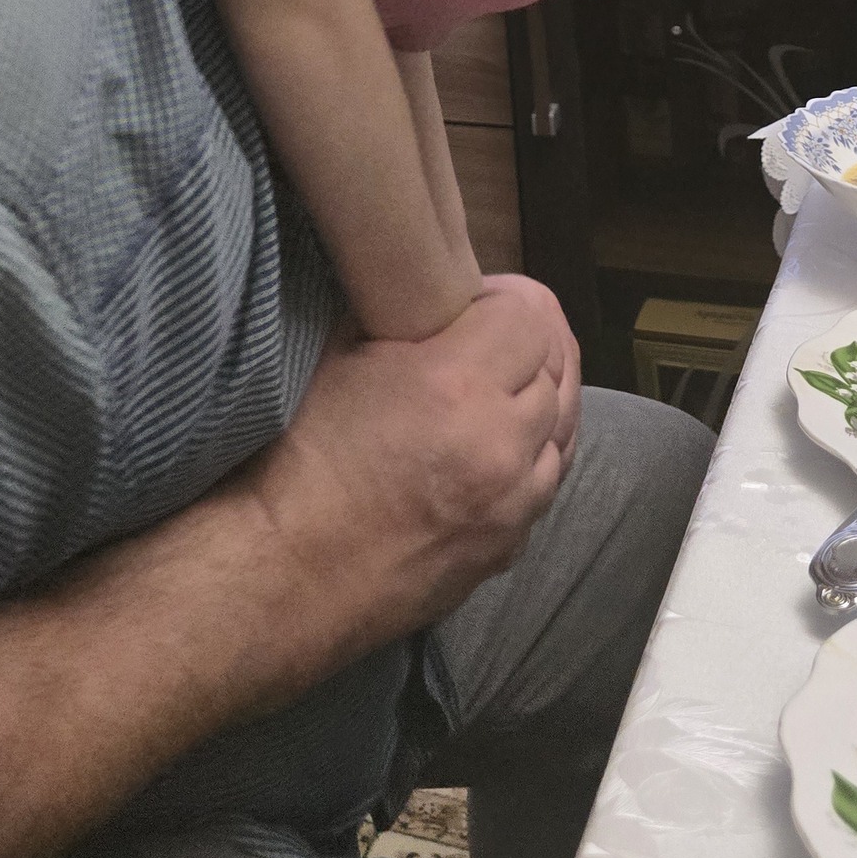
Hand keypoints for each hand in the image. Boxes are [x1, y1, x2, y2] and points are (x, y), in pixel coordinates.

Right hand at [243, 275, 576, 691]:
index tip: (476, 298)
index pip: (530, 314)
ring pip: (566, 428)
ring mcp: (515, 505)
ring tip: (503, 384)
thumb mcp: (342, 356)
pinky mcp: (510, 547)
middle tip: (488, 333)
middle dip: (527, 342)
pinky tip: (502, 441)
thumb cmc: (302, 458)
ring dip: (541, 397)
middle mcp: (502, 445)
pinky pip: (549, 481)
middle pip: (556, 366)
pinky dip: (536, 452)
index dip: (505, 297)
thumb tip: (434, 286)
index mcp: (458, 385)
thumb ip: (402, 313)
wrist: (290, 571)